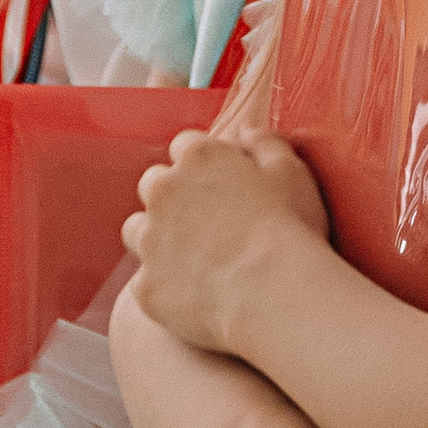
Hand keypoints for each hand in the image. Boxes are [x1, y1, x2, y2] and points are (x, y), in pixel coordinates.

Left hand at [124, 129, 329, 357]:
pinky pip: (144, 282)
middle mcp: (163, 192)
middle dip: (173, 197)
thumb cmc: (288, 230)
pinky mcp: (147, 286)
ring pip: (137, 230)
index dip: (204, 164)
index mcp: (198, 158)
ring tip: (192, 258)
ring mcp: (150, 241)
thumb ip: (265, 143)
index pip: (186, 146)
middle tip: (208, 222)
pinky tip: (192, 294)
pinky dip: (162, 285)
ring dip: (156, 237)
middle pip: (155, 185)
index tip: (221, 182)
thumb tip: (247, 132)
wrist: (274, 293)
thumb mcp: (290, 172)